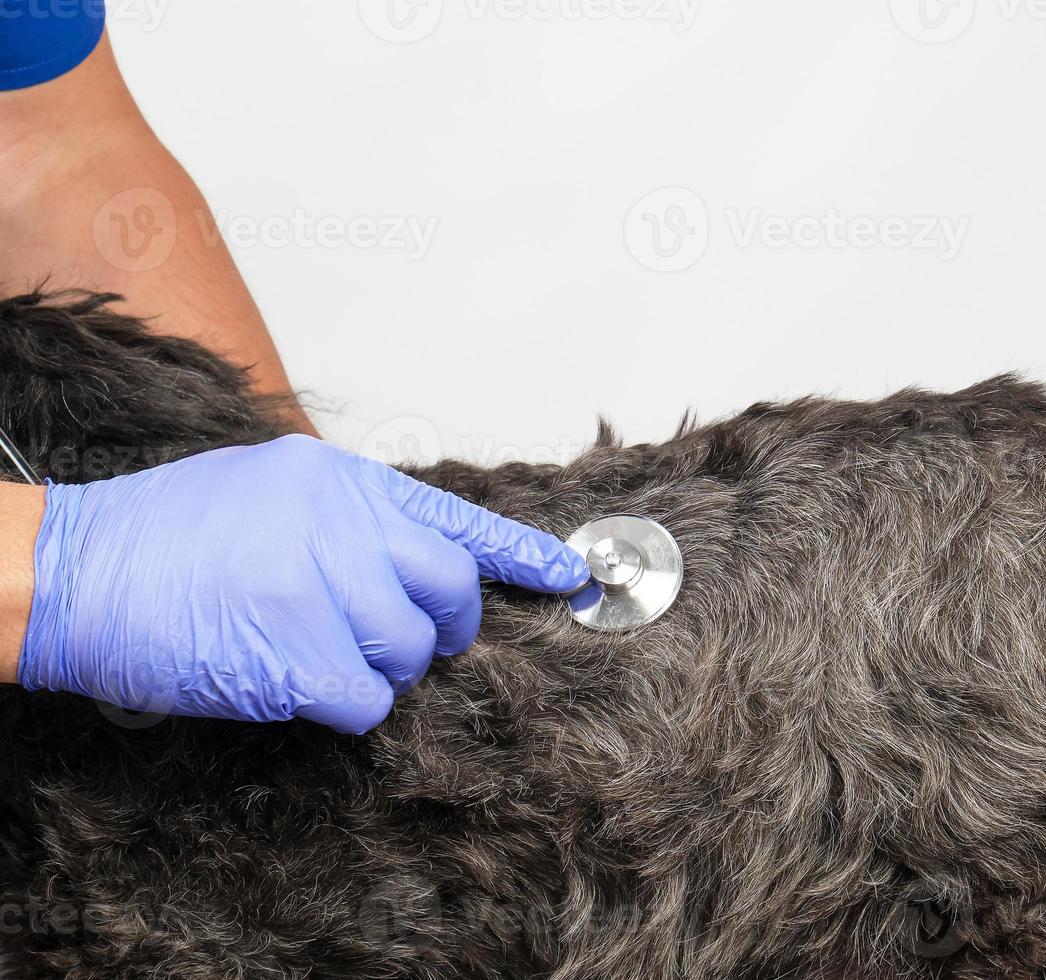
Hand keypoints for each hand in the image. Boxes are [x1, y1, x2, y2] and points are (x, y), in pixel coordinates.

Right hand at [17, 435, 588, 732]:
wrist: (75, 567)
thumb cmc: (168, 535)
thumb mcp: (270, 490)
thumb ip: (348, 520)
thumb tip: (410, 564)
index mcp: (340, 481)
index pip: (455, 519)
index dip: (518, 552)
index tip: (566, 575)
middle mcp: (342, 522)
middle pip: (449, 589)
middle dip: (443, 627)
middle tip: (412, 640)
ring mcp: (323, 585)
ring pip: (409, 652)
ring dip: (379, 668)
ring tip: (319, 649)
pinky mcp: (299, 654)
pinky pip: (367, 702)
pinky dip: (344, 705)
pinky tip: (294, 679)